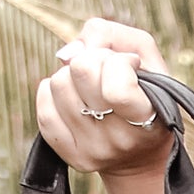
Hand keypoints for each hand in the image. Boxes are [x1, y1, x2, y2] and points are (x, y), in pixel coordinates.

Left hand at [35, 18, 171, 183]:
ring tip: (89, 90)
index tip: (128, 66)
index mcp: (149, 118)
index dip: (116, 62)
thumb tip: (68, 54)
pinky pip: (44, 110)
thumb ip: (109, 35)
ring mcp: (96, 152)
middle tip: (103, 73)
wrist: (143, 152)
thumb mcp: (144, 54)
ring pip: (58, 85)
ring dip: (71, 77)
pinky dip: (52, 94)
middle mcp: (122, 141)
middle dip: (90, 60)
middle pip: (81, 71)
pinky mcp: (74, 158)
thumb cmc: (144, 91)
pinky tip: (72, 99)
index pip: (116, 89)